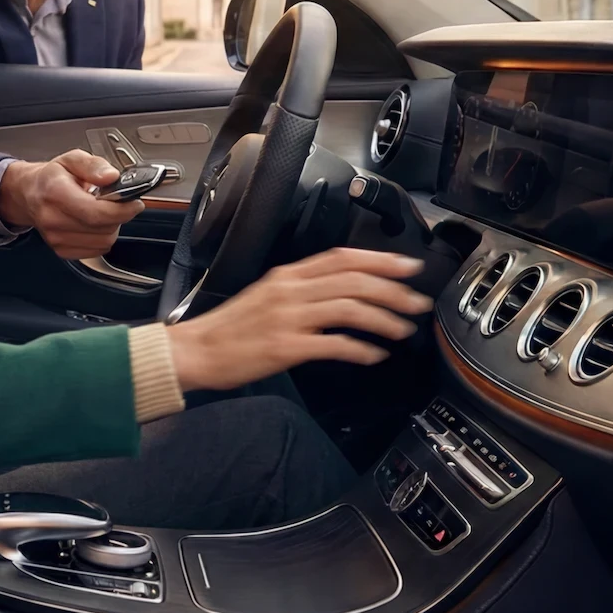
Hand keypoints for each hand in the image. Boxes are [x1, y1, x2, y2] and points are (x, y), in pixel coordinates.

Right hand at [0, 150, 143, 259]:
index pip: (95, 213)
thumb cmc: (52, 177)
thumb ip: (94, 165)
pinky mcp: (61, 251)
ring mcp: (55, 238)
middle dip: (118, 215)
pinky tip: (93, 223)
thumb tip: (111, 176)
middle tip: (116, 202)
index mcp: (55, 192)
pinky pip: (97, 250)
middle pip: (103, 229)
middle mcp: (52, 219)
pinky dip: (102, 237)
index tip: (135, 203)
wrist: (29, 194)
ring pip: (103, 242)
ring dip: (111, 227)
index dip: (121, 210)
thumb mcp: (72, 159)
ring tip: (101, 211)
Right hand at [166, 248, 432, 392]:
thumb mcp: (265, 295)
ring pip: (350, 309)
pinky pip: (334, 345)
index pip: (342, 257)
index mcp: (287, 275)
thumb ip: (301, 289)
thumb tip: (340, 292)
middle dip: (394, 291)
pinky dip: (361, 349)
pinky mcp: (286, 347)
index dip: (380, 260)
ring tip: (403, 330)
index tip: (408, 267)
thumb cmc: (229, 329)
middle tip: (418, 302)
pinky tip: (374, 355)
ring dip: (384, 319)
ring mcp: (289, 318)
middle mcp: (290, 291)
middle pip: (354, 280)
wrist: (194, 351)